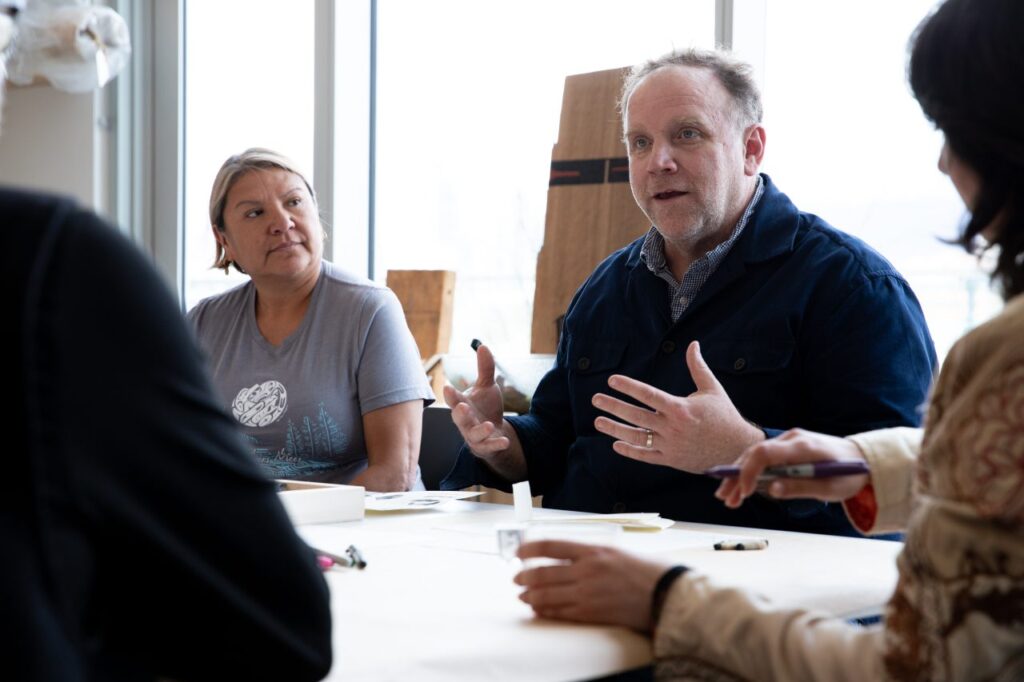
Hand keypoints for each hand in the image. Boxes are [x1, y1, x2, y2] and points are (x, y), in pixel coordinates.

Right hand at [442, 343, 510, 456]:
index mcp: (462, 405)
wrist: (494, 431)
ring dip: (480, 430)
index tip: (447, 387)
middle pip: (459, 418)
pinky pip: (489, 447)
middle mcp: (465, 421)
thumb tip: (483, 346)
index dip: (451, 395)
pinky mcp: (485, 447)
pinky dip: (496, 444)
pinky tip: (505, 441)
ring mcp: (474, 436)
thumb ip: (485, 369)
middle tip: (463, 406)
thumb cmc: (485, 406)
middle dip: (460, 413)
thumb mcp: (487, 386)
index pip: (454, 399)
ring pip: (473, 435)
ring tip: (489, 425)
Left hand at [514, 540, 668, 632]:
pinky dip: (545, 611)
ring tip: (523, 596)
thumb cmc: (646, 570)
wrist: (666, 594)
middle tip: (516, 578)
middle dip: (524, 576)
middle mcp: (586, 571)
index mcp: (593, 550)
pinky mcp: (592, 613)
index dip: (529, 548)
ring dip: (530, 595)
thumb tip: (563, 556)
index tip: (518, 551)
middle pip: (542, 572)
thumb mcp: (615, 551)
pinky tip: (538, 609)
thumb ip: (589, 554)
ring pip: (547, 595)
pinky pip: (560, 613)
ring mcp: (587, 593)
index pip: (550, 546)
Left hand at [591, 341, 763, 472]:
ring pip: (636, 437)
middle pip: (636, 415)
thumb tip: (693, 344)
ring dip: (615, 429)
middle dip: (613, 406)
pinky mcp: (671, 459)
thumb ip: (698, 367)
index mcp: (680, 408)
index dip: (628, 386)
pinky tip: (615, 444)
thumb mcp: (712, 389)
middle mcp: (672, 427)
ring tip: (598, 421)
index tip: (612, 380)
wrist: (737, 449)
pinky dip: (630, 451)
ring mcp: (670, 445)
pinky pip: (645, 455)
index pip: (648, 395)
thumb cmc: (724, 416)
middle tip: (596, 399)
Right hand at [715, 428, 869, 508]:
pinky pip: (763, 457)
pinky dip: (750, 472)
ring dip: (739, 475)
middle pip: (754, 453)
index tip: (744, 492)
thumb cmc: (848, 475)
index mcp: (802, 447)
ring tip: (728, 497)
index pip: (765, 453)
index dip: (749, 471)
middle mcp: (792, 439)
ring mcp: (788, 441)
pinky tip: (740, 487)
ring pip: (754, 455)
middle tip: (725, 498)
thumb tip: (771, 490)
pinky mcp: (787, 447)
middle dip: (737, 476)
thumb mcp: (829, 487)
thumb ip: (799, 487)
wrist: (864, 459)